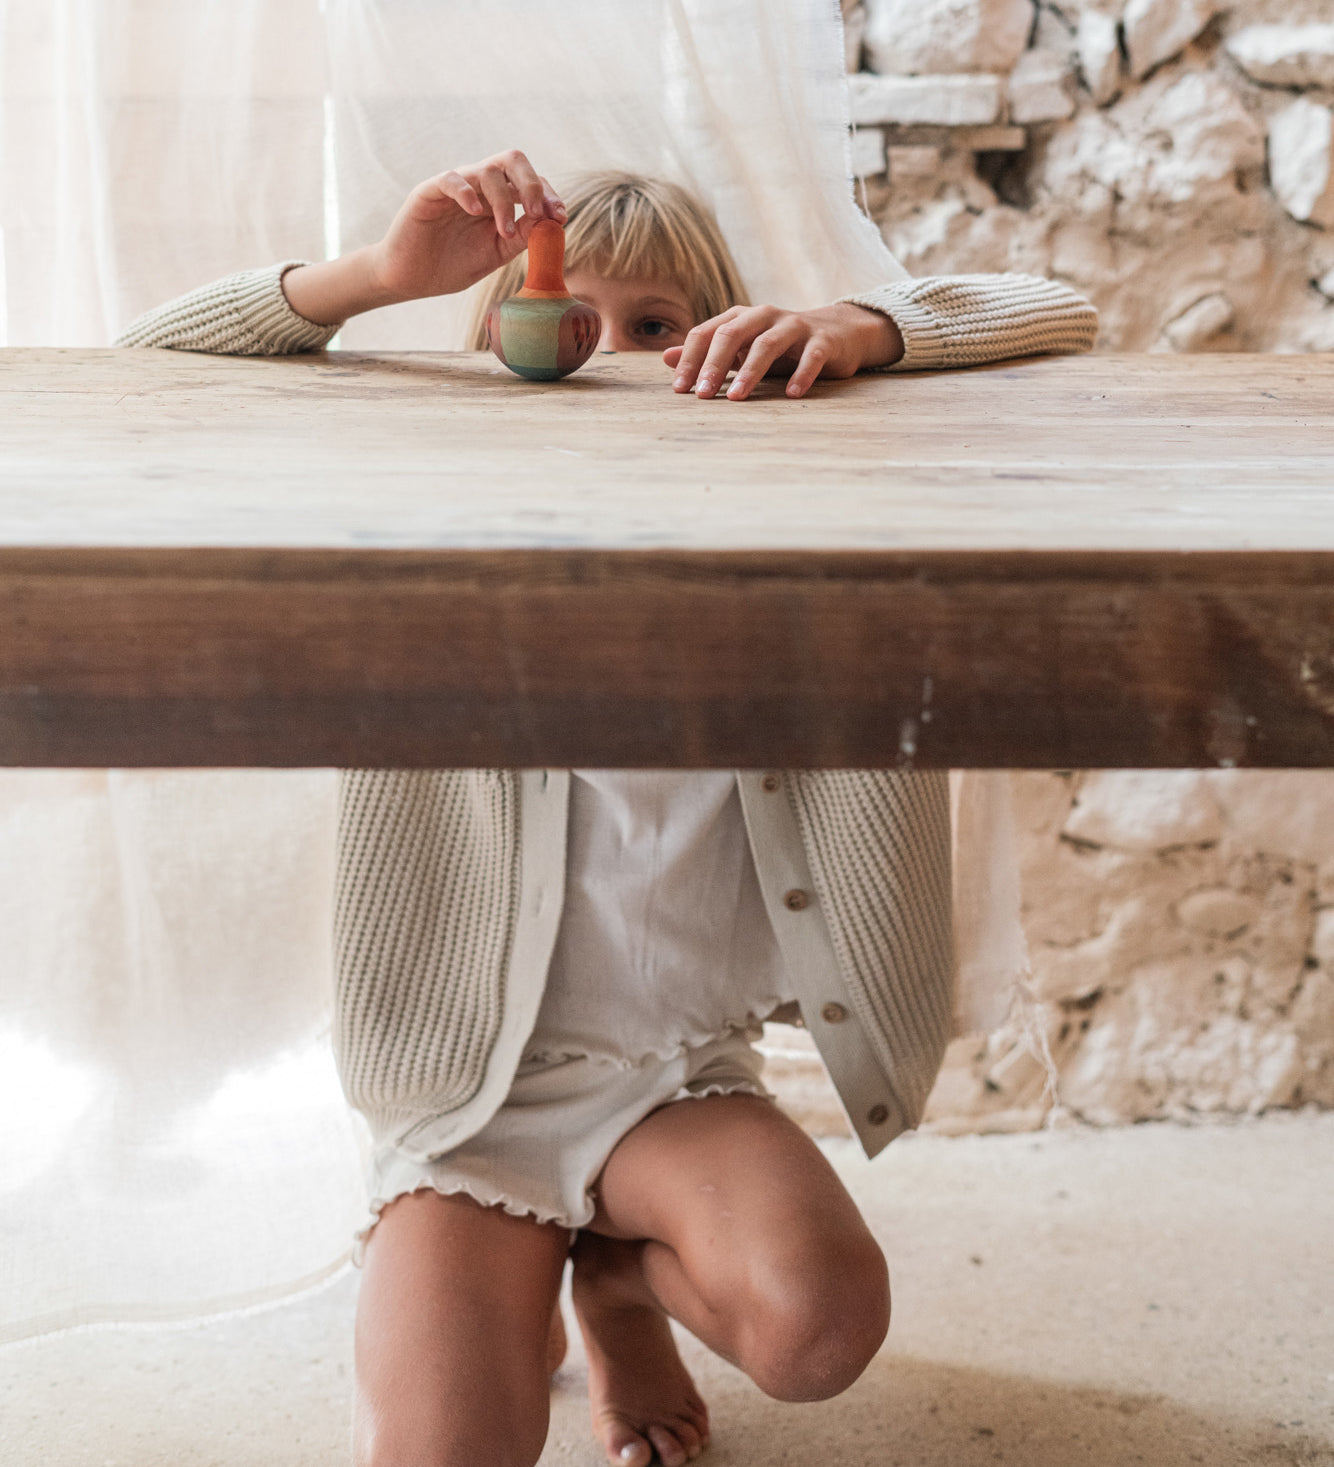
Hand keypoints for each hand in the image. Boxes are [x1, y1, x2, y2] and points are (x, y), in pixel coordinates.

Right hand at [282, 150, 563, 325]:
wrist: (411, 279)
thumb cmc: (451, 265)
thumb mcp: (495, 255)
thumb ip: (521, 239)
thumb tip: (550, 223)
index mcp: (497, 200)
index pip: (529, 182)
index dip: (548, 195)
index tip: (560, 217)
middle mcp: (479, 187)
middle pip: (512, 160)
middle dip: (532, 184)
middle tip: (537, 212)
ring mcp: (455, 186)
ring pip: (487, 170)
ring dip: (504, 201)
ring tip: (504, 231)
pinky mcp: (429, 192)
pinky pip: (452, 179)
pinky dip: (467, 192)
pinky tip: (475, 212)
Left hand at [663, 302, 903, 400]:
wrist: (836, 334)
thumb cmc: (781, 346)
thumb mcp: (742, 347)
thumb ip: (707, 352)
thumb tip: (667, 359)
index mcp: (741, 317)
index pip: (706, 333)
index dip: (691, 360)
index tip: (680, 390)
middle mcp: (765, 316)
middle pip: (732, 334)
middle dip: (714, 365)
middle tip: (703, 396)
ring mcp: (795, 326)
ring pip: (767, 344)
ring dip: (750, 372)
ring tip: (737, 397)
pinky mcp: (823, 341)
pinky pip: (811, 357)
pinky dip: (801, 375)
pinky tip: (791, 394)